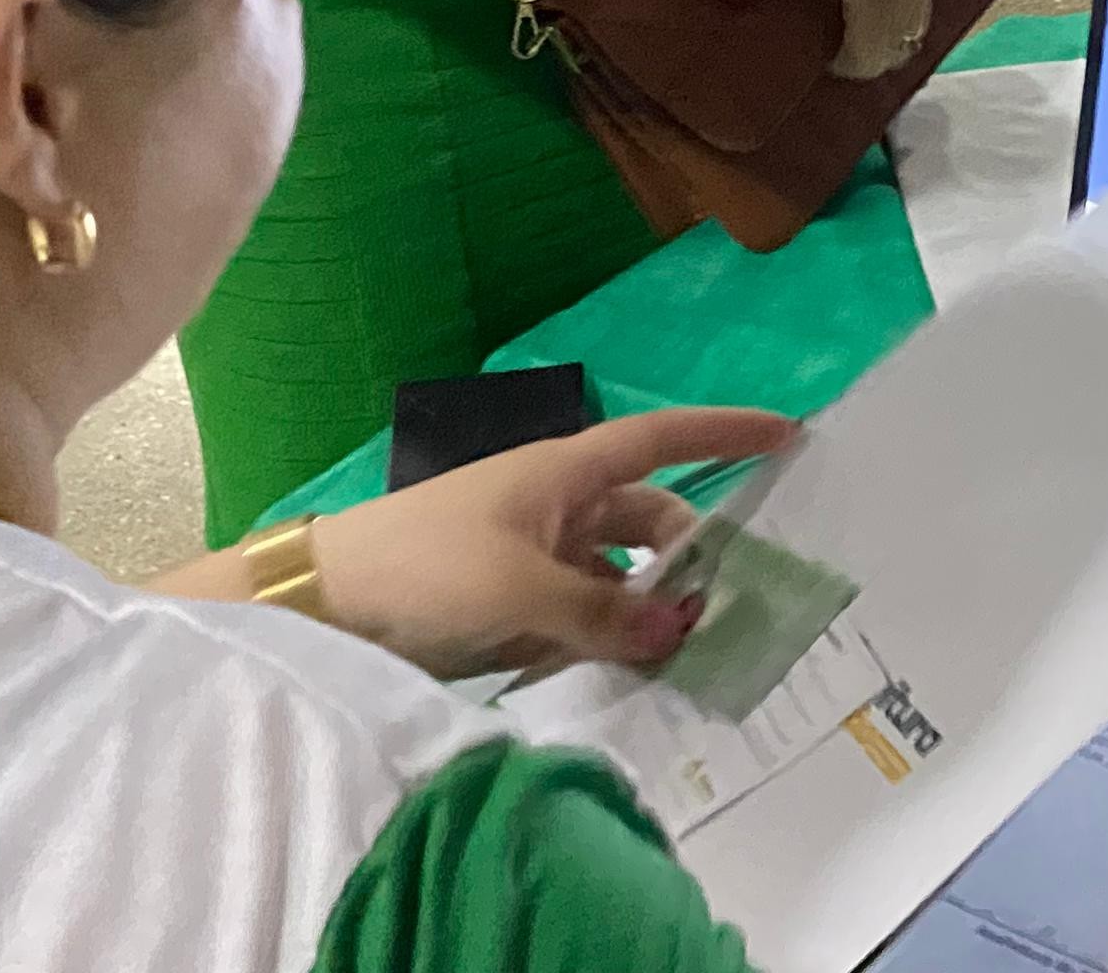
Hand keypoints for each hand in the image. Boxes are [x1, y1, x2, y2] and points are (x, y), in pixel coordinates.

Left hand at [291, 407, 796, 681]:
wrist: (323, 607)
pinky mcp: (511, 606)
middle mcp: (555, 508)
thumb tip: (680, 628)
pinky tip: (628, 674)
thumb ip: (605, 614)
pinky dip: (610, 637)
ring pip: (618, 576)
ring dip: (650, 608)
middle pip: (647, 521)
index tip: (785, 433)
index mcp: (561, 474)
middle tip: (728, 609)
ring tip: (684, 656)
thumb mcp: (520, 592)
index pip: (658, 441)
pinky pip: (584, 615)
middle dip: (689, 557)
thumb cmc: (424, 571)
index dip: (720, 434)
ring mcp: (533, 557)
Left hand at [704, 0, 934, 77]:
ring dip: (881, 38)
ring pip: (908, 33)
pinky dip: (895, 17)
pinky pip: (917, 9)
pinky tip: (869, 1)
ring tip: (846, 25)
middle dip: (860, 56)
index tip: (812, 54)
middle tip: (824, 42)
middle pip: (890, 53)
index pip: (865, 59)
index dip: (839, 65)